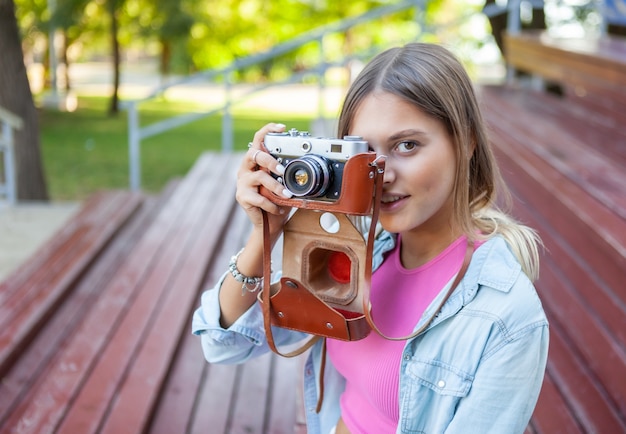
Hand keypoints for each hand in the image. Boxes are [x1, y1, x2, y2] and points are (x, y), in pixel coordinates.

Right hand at [236, 123, 291, 241]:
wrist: (269, 223)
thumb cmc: (277, 200)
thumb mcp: (284, 183)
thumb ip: (287, 173)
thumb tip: (306, 164)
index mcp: (255, 161)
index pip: (258, 140)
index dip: (268, 130)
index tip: (282, 128)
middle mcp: (246, 169)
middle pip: (254, 155)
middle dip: (270, 160)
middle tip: (282, 169)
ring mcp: (242, 182)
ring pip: (259, 178)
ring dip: (276, 187)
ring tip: (287, 195)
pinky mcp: (242, 197)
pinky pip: (259, 198)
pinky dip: (272, 204)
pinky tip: (278, 208)